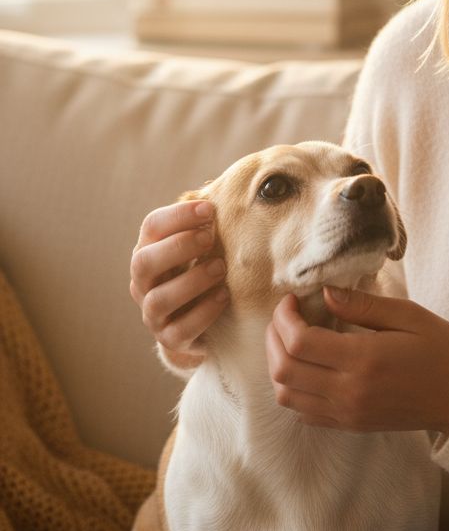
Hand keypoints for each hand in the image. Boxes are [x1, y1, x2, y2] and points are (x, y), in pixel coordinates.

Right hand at [130, 199, 227, 368]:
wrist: (200, 324)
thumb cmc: (202, 270)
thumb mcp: (202, 245)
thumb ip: (206, 222)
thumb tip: (221, 190)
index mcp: (149, 251)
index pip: (151, 227)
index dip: (178, 216)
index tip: (210, 209)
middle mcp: (143, 283)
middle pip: (143, 262)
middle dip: (177, 247)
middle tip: (209, 237)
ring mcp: (153, 314)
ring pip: (158, 300)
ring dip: (191, 281)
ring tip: (220, 268)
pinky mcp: (169, 340)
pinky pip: (179, 331)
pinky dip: (202, 313)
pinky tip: (224, 297)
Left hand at [266, 287, 448, 432]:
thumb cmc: (442, 351)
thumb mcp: (410, 316)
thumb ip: (364, 305)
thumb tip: (325, 293)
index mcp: (364, 360)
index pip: (299, 342)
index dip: (284, 317)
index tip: (292, 300)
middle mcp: (349, 391)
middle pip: (284, 370)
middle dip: (273, 338)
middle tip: (285, 316)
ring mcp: (347, 413)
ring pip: (287, 395)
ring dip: (279, 365)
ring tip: (290, 340)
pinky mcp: (350, 424)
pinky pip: (304, 413)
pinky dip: (294, 390)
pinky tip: (308, 367)